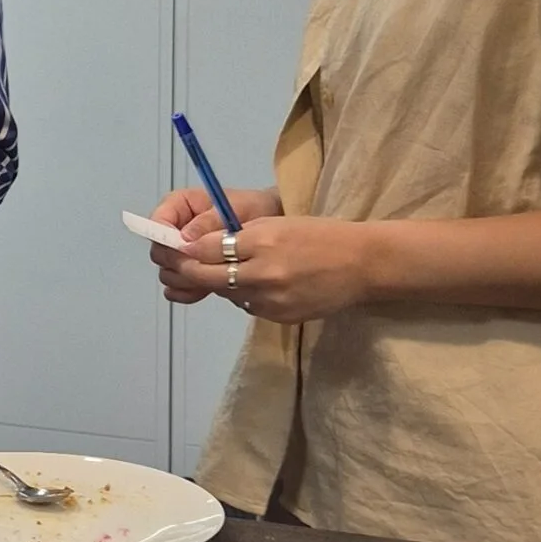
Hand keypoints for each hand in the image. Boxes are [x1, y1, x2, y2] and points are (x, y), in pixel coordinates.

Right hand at [148, 186, 280, 304]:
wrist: (270, 224)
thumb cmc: (253, 209)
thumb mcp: (235, 208)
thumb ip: (208, 222)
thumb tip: (185, 239)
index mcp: (180, 205)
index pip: (157, 222)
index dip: (165, 238)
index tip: (184, 249)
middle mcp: (174, 229)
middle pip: (160, 252)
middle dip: (177, 263)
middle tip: (201, 268)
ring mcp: (180, 253)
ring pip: (167, 271)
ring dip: (184, 280)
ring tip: (209, 280)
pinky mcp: (189, 271)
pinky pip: (176, 286)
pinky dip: (187, 291)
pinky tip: (203, 291)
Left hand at [168, 214, 377, 323]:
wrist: (362, 265)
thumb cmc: (320, 236)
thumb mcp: (278, 224)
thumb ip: (241, 236)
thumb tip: (201, 247)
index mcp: (262, 242)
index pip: (208, 248)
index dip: (188, 248)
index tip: (178, 246)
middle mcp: (262, 273)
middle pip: (207, 276)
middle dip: (188, 270)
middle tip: (179, 265)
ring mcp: (270, 300)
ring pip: (226, 293)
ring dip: (219, 283)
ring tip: (224, 271)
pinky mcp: (279, 317)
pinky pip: (247, 306)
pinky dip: (243, 295)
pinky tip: (255, 284)